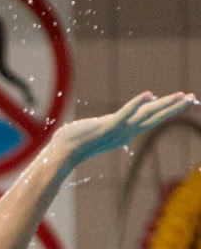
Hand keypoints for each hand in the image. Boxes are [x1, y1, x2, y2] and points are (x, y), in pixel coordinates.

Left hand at [50, 91, 195, 164]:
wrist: (61, 153)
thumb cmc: (73, 142)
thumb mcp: (96, 130)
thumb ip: (109, 124)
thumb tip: (106, 121)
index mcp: (124, 133)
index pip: (150, 119)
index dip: (166, 109)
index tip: (182, 100)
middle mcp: (125, 133)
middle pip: (155, 117)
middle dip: (174, 107)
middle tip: (192, 98)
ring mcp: (118, 130)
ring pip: (146, 115)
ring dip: (164, 105)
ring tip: (181, 96)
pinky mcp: (107, 127)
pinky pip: (125, 113)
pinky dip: (136, 104)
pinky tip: (149, 94)